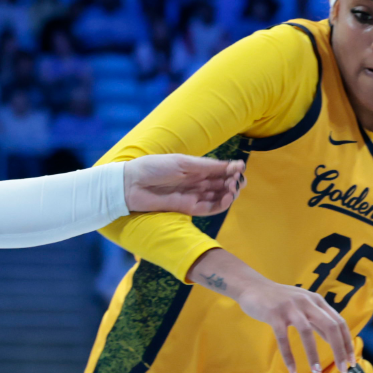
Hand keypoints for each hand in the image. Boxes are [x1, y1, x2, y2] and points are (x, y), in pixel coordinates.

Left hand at [123, 155, 244, 215]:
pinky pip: (208, 208)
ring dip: (228, 193)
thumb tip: (232, 165)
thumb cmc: (154, 168)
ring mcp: (193, 196)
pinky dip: (220, 205)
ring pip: (217, 196)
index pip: (219, 170)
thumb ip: (206, 166)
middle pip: (221, 184)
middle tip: (238, 180)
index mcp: (195, 168)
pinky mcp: (188, 209)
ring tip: (233, 189)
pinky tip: (227, 199)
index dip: (232, 170)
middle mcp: (196, 182)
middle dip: (233, 182)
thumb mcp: (182, 163)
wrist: (132, 184)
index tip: (241, 168)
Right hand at [233, 280, 352, 372]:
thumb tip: (335, 339)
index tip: (352, 361)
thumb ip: (318, 320)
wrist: (253, 287)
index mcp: (317, 301)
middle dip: (339, 350)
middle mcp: (307, 302)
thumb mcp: (304, 305)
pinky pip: (283, 339)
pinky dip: (289, 356)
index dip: (348, 343)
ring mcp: (290, 307)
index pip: (339, 323)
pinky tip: (293, 370)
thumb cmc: (281, 300)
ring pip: (307, 333)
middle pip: (330, 326)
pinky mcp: (274, 314)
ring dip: (314, 355)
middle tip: (343, 369)